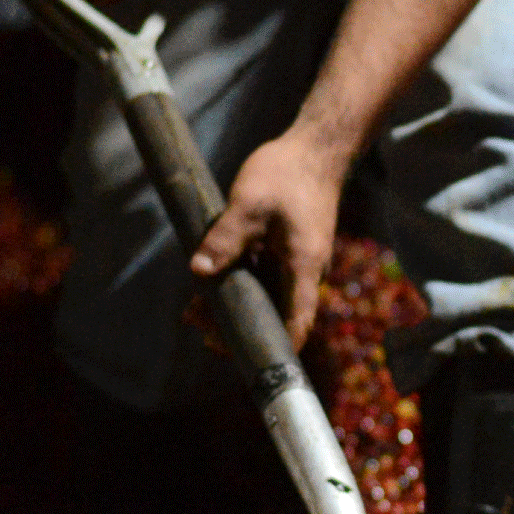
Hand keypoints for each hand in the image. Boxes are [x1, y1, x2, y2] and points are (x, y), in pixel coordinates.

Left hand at [189, 130, 343, 347]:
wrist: (316, 149)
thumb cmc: (287, 173)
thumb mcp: (248, 204)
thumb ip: (224, 240)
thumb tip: (199, 273)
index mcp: (305, 265)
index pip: (298, 320)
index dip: (281, 346)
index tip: (257, 364)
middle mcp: (307, 270)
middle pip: (279, 314)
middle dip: (242, 328)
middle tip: (202, 331)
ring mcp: (299, 261)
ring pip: (270, 296)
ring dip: (238, 306)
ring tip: (197, 313)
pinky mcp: (290, 250)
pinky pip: (266, 277)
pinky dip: (241, 285)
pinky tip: (211, 282)